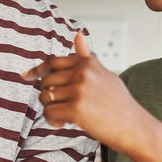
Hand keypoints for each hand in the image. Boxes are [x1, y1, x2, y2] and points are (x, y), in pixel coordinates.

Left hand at [24, 31, 147, 152]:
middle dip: (48, 94)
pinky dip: (52, 120)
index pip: (53, 62)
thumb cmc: (119, 103)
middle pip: (46, 80)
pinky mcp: (76, 109)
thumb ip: (87, 57)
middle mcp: (83, 73)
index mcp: (88, 63)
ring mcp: (79, 90)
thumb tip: (78, 35)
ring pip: (45, 97)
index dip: (38, 70)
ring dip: (50, 109)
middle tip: (60, 106)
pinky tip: (63, 124)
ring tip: (63, 117)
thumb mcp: (105, 74)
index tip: (27, 76)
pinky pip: (49, 112)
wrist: (134, 127)